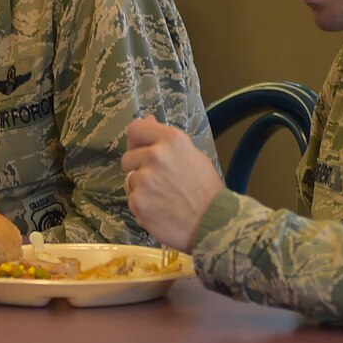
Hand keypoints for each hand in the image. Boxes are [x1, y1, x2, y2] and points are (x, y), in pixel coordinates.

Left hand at [121, 116, 225, 251]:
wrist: (214, 223)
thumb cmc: (206, 189)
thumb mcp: (191, 154)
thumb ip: (165, 139)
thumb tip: (147, 119)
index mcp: (171, 140)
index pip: (136, 129)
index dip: (137, 141)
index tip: (142, 150)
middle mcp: (155, 155)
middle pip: (128, 158)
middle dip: (138, 169)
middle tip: (159, 182)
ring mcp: (144, 180)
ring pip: (129, 181)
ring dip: (140, 189)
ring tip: (162, 198)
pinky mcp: (137, 202)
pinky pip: (131, 200)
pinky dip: (142, 206)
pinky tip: (159, 210)